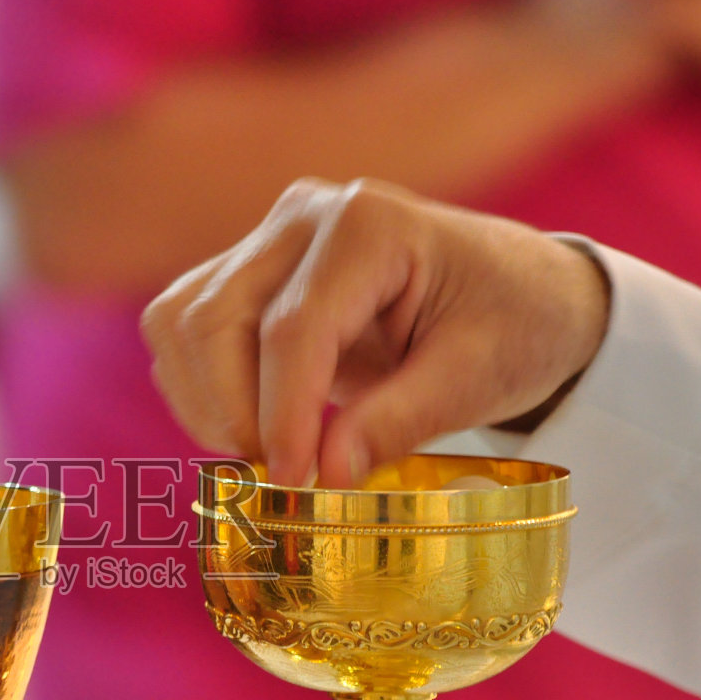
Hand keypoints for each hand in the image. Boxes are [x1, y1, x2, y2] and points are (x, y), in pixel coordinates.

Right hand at [141, 178, 610, 487]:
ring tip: (268, 453)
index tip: (294, 482)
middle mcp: (303, 217)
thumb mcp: (479, 376)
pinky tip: (253, 425)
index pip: (293, 330)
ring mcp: (268, 240)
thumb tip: (327, 476)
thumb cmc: (514, 322)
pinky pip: (184, 329)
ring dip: (205, 401)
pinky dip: (200, 389)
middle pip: (213, 321)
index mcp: (369, 225)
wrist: (520, 291)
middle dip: (232, 411)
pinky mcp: (248, 272)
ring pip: (180, 322)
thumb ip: (400, 420)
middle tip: (283, 475)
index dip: (283, 416)